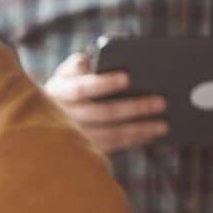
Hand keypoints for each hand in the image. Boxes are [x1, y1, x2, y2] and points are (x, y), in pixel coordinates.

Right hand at [44, 53, 168, 153]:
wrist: (48, 115)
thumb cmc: (68, 85)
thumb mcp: (66, 72)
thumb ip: (79, 64)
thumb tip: (94, 62)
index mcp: (59, 91)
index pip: (81, 88)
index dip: (103, 84)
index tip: (127, 78)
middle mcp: (63, 116)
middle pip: (101, 113)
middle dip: (132, 108)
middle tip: (161, 101)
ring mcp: (74, 136)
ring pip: (109, 134)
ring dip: (138, 129)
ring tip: (163, 123)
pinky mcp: (85, 149)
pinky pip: (112, 146)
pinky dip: (133, 141)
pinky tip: (151, 134)